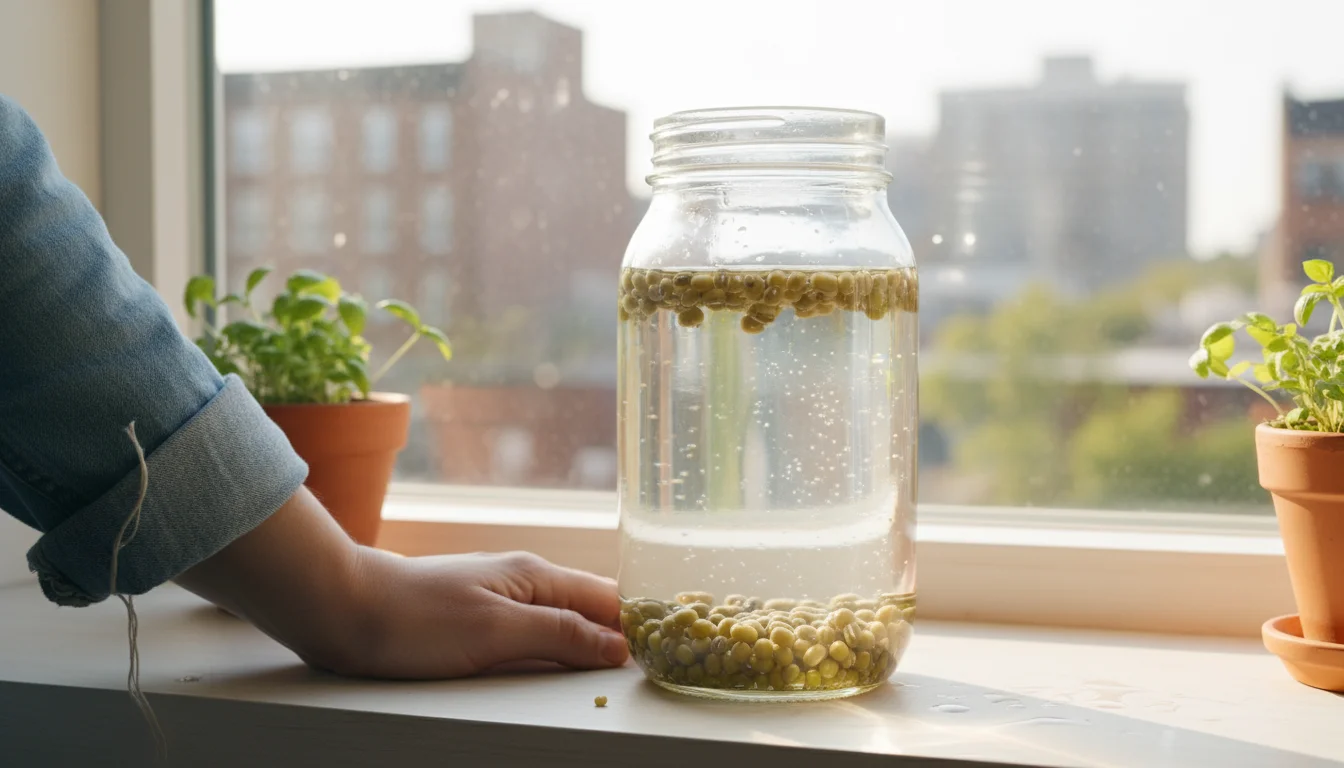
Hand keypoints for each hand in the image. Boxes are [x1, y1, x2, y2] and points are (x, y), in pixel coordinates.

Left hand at [177, 487, 628, 678]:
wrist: (343, 611)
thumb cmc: (413, 620)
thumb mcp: (496, 633)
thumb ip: (560, 636)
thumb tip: (619, 646)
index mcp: (536, 576)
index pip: (609, 599)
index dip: (641, 624)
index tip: (674, 649)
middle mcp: (525, 582)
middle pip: (592, 609)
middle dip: (625, 633)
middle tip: (659, 664)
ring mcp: (503, 599)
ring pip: (566, 622)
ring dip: (594, 643)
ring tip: (624, 668)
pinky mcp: (481, 621)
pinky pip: (538, 634)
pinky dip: (561, 650)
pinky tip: (567, 667)